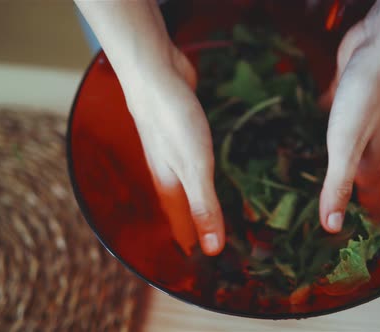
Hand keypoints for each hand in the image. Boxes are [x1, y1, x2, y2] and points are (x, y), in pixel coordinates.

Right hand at [75, 0, 224, 255]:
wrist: (155, 73)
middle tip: (225, 242)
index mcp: (169, 187)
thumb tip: (213, 250)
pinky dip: (207, 176)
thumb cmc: (172, 122)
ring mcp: (175, 153)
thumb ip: (204, 206)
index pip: (183, 228)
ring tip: (222, 214)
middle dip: (201, 227)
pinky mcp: (184, 135)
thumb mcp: (194, 168)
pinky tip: (213, 174)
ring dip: (203, 202)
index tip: (215, 264)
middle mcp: (169, 174)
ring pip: (190, 186)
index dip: (198, 247)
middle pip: (185, 209)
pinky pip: (197, 163)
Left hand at [319, 0, 379, 231]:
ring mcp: (358, 118)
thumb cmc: (366, 100)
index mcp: (370, 159)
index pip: (371, 196)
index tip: (364, 235)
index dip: (368, 215)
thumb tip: (332, 228)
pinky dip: (324, 123)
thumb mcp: (346, 149)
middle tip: (337, 206)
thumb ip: (338, 185)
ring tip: (321, 172)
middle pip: (360, 173)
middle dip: (351, 191)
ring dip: (337, 160)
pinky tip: (311, 121)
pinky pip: (334, 116)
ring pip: (347, 146)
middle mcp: (368, 141)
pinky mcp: (346, 96)